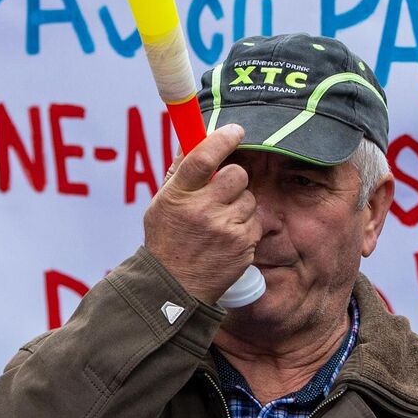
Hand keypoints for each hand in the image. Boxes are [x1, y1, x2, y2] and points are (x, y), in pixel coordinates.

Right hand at [143, 125, 259, 302]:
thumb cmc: (166, 240)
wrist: (173, 286)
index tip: (235, 131)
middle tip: (223, 190)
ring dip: (239, 205)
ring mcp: (224, 228)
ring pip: (249, 198)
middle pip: (237, 174)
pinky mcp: (242, 245)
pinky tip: (227, 237)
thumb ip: (179, 171)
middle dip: (234, 178)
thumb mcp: (162, 203)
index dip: (223, 138)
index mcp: (179, 195)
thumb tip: (192, 138)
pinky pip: (255, 222)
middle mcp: (202, 210)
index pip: (204, 156)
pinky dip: (245, 227)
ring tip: (220, 221)